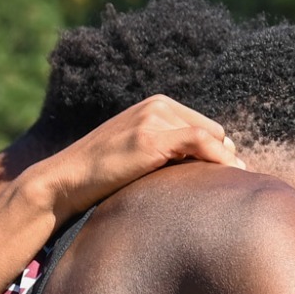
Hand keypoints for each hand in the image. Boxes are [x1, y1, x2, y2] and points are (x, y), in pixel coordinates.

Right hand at [21, 95, 241, 218]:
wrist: (66, 181)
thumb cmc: (104, 175)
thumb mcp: (140, 152)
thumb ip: (171, 150)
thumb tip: (216, 162)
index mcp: (156, 105)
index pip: (207, 127)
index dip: (219, 152)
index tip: (228, 176)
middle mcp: (157, 106)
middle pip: (214, 132)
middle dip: (221, 157)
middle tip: (225, 185)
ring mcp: (153, 118)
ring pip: (211, 138)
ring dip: (222, 163)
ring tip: (228, 188)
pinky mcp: (151, 137)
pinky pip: (202, 142)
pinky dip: (220, 159)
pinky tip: (228, 176)